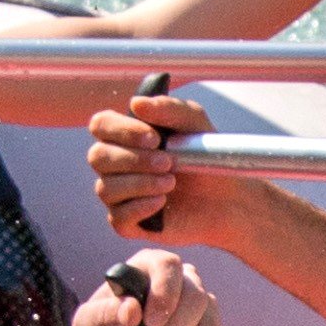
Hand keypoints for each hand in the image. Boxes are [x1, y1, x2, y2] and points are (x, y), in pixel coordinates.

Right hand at [83, 90, 273, 254]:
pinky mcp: (128, 222)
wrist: (228, 198)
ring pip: (106, 188)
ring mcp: (119, 195)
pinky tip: (162, 201)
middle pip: (97, 157)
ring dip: (141, 183)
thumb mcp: (195, 124)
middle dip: (134, 159)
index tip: (154, 138)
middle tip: (168, 162)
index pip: (101, 125)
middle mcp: (115, 164)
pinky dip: (140, 207)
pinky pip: (118, 217)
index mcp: (124, 135)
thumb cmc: (205, 157)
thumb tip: (137, 103)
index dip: (121, 130)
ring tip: (171, 182)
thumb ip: (170, 108)